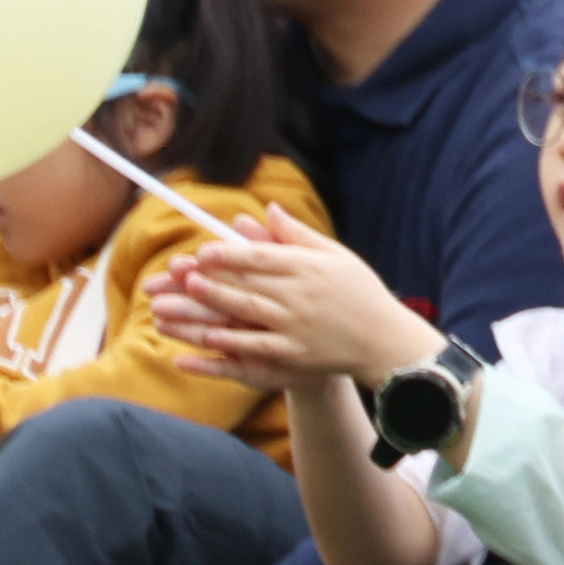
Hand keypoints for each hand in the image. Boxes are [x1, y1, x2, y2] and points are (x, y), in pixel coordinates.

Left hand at [147, 207, 442, 393]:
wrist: (386, 340)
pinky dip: (232, 342)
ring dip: (210, 306)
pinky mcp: (296, 353)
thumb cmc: (361, 293)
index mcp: (310, 268)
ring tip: (181, 300)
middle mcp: (301, 295)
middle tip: (177, 274)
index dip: (229, 254)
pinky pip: (258, 346)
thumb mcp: (337, 256)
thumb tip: (267, 210)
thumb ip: (298, 235)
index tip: (202, 251)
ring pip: (245, 313)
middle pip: (247, 283)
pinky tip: (208, 337)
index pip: (262, 257)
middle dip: (209, 278)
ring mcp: (297, 326)